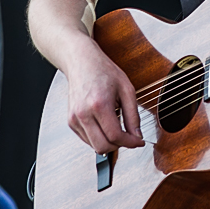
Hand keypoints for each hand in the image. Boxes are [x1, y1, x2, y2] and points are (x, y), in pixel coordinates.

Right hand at [66, 36, 143, 152]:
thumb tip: (137, 136)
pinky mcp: (70, 121)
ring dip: (109, 143)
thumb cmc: (104, 71)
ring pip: (94, 146)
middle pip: (103, 146)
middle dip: (120, 146)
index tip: (139, 142)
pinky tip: (105, 125)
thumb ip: (133, 115)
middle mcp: (83, 114)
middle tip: (129, 138)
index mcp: (99, 104)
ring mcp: (74, 119)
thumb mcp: (127, 89)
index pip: (115, 136)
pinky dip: (99, 138)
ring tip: (118, 129)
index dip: (130, 143)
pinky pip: (87, 140)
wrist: (81, 62)